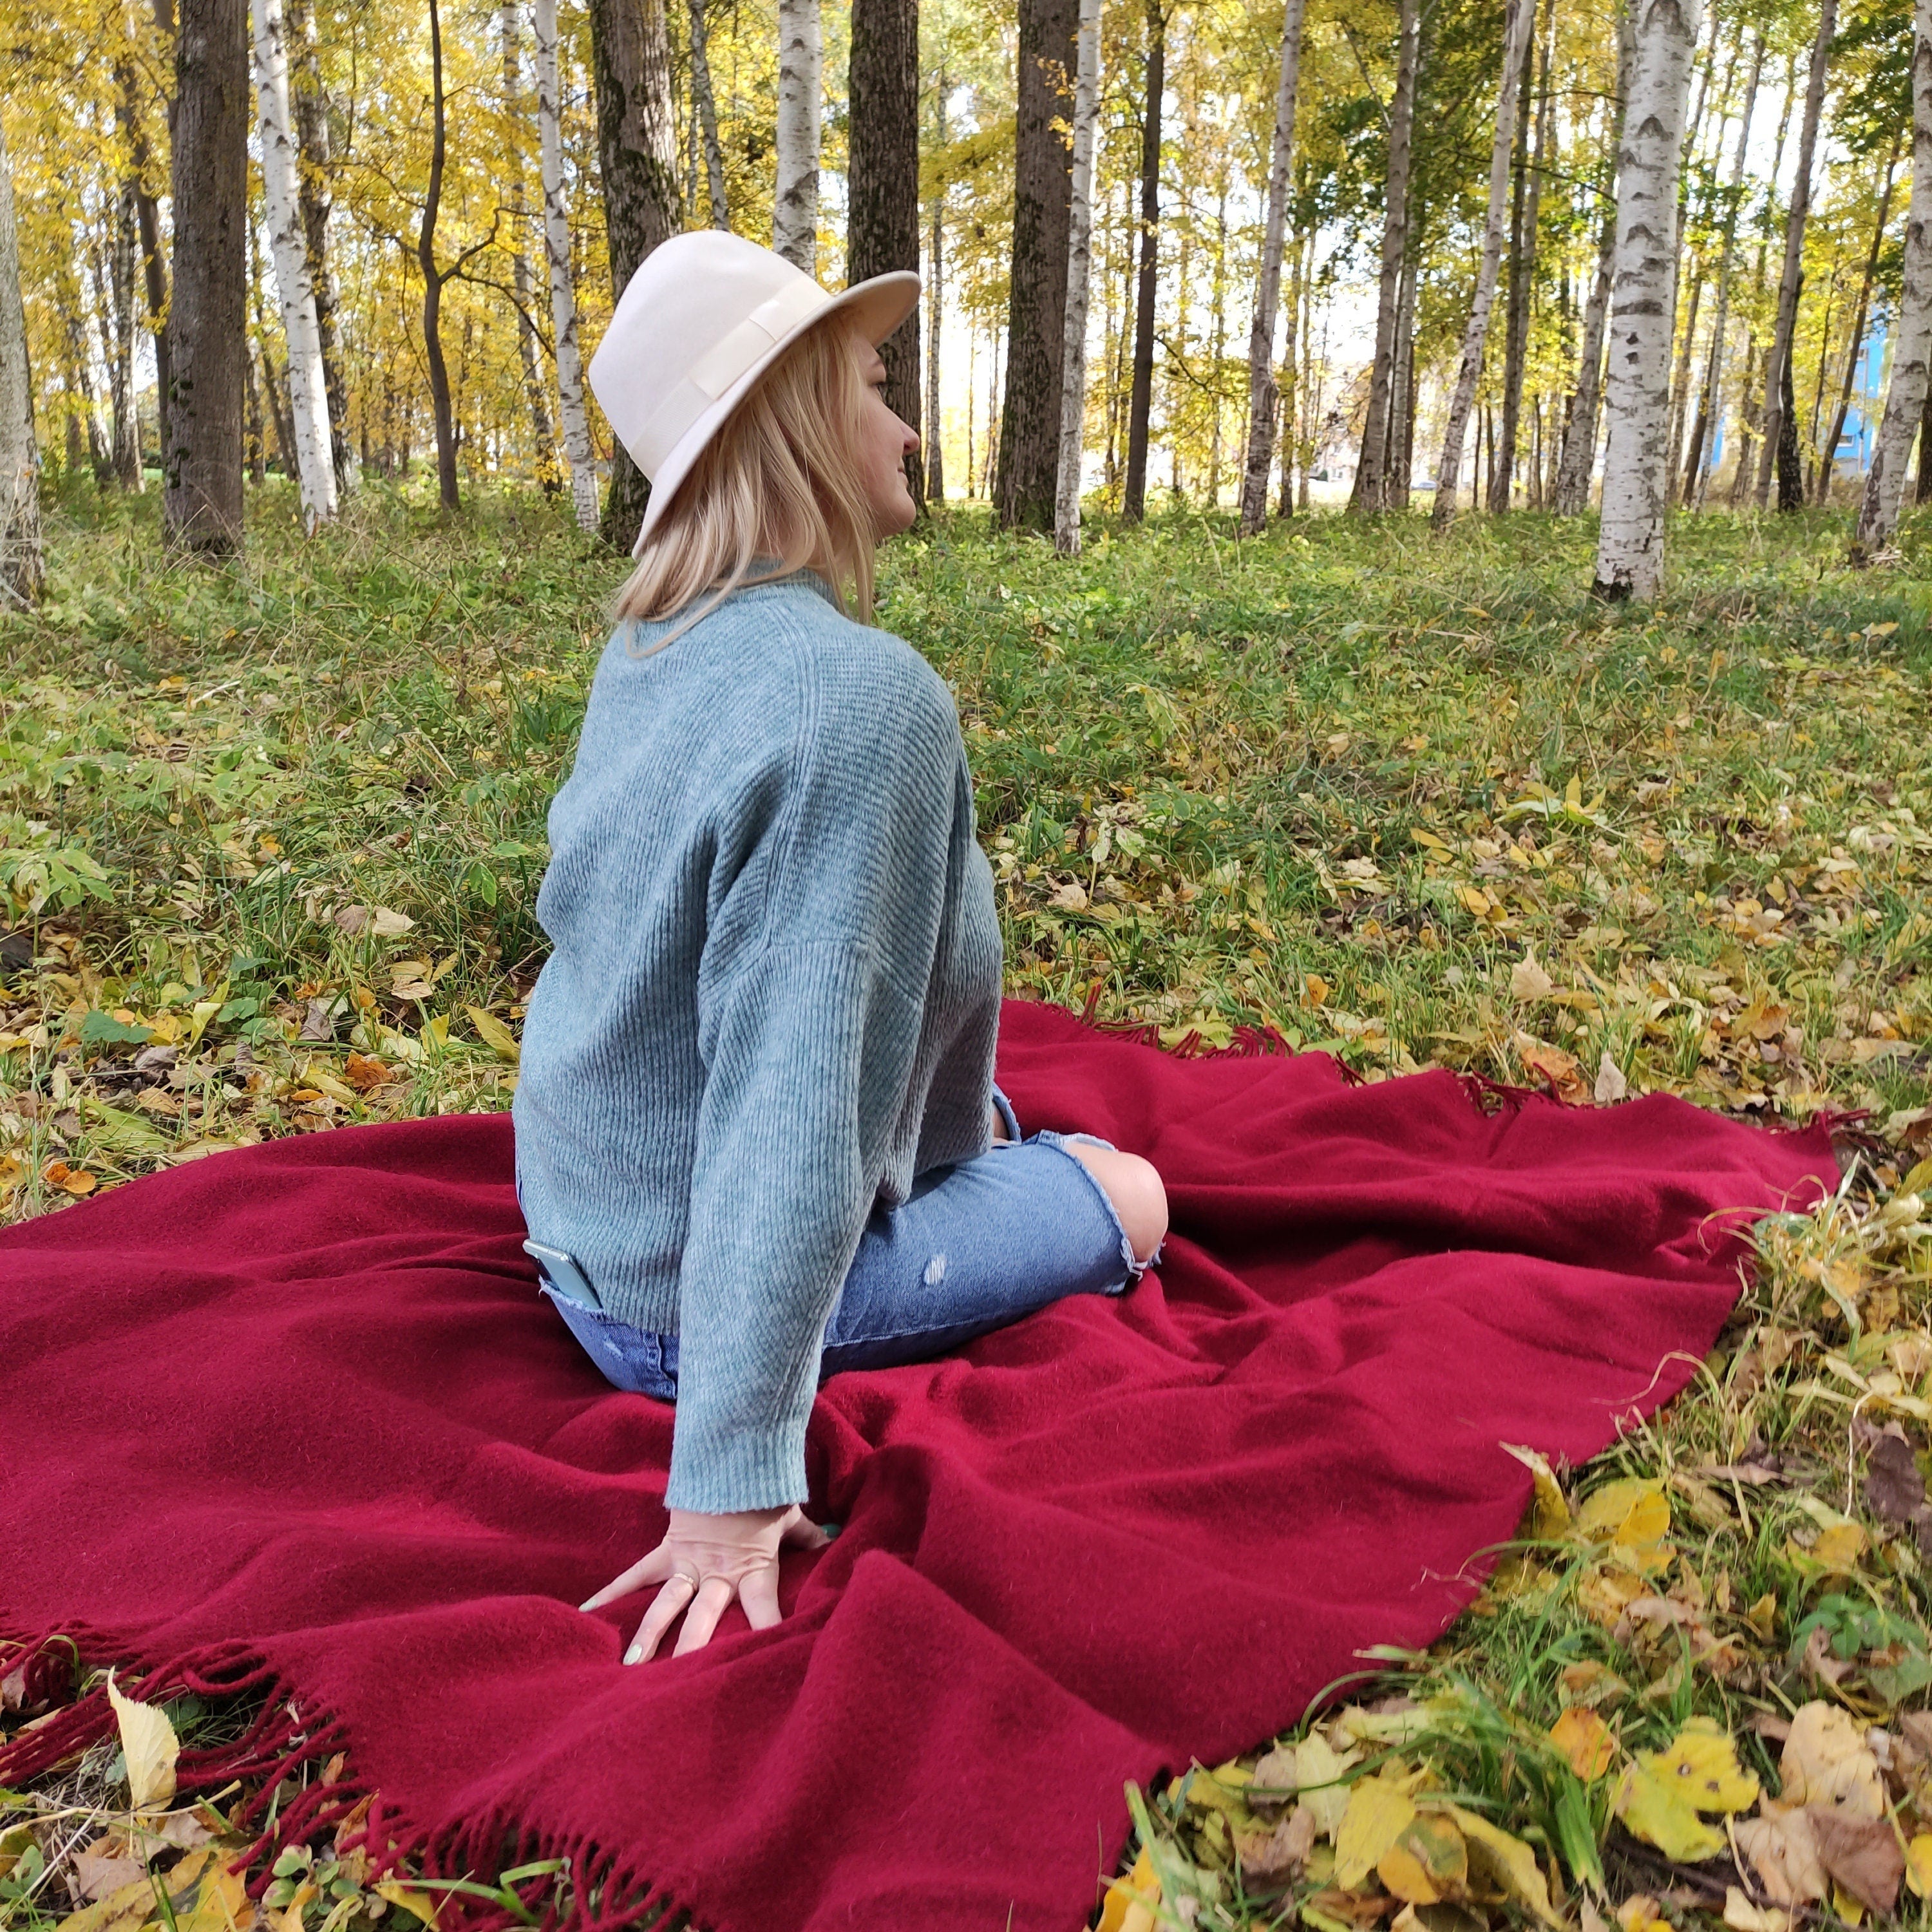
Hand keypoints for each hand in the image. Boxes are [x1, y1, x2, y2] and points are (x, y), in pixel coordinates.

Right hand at [580, 1505, 834, 1661]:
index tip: (768, 1665)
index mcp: (753, 1569)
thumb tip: (835, 1542)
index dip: (768, 1636)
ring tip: (631, 1665)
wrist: (732, 1454)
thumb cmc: (765, 1490)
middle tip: (681, 1684)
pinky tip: (588, 1612)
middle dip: (694, 1650)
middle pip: (706, 1617)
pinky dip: (611, 1592)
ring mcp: (689, 1562)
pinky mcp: (667, 1549)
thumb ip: (808, 1536)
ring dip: (649, 1633)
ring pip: (668, 1603)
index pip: (764, 1611)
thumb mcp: (790, 1515)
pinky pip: (637, 1574)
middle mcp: (718, 1572)